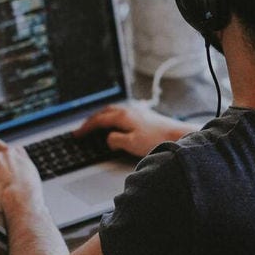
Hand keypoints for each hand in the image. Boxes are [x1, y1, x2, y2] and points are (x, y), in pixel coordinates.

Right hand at [73, 104, 196, 156]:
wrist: (177, 135)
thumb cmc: (156, 140)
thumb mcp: (131, 144)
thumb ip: (115, 140)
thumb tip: (109, 138)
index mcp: (122, 116)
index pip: (98, 120)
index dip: (86, 127)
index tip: (77, 134)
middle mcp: (129, 110)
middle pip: (104, 112)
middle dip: (92, 120)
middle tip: (83, 128)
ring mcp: (137, 111)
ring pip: (113, 111)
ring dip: (102, 117)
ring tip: (96, 125)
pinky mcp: (144, 115)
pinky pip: (122, 113)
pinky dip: (113, 117)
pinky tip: (117, 123)